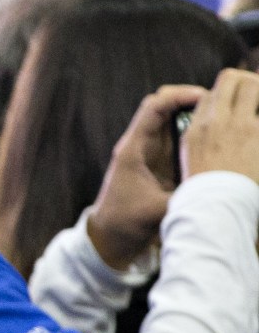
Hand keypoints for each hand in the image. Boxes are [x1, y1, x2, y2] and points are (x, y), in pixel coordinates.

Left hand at [88, 83, 207, 269]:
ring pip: (172, 120)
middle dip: (192, 100)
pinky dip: (194, 132)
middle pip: (165, 106)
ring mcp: (149, 152)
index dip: (181, 95)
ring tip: (223, 116)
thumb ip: (183, 198)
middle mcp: (141, 144)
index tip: (207, 96)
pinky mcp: (158, 163)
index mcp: (133, 149)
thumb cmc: (125, 223)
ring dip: (195, 115)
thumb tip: (215, 189)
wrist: (109, 237)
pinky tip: (215, 137)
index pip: (155, 106)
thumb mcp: (156, 211)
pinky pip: (177, 138)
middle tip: (221, 104)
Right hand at [182, 67, 258, 184]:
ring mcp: (239, 125)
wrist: (215, 207)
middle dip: (247, 82)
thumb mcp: (191, 159)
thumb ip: (202, 136)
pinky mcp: (257, 133)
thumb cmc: (204, 192)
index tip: (236, 107)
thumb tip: (212, 124)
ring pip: (252, 84)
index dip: (226, 96)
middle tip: (256, 97)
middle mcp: (216, 121)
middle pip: (231, 79)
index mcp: (196, 129)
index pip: (210, 94)